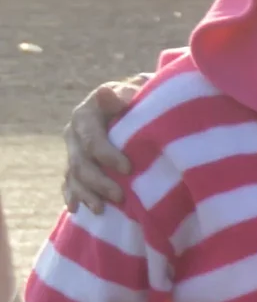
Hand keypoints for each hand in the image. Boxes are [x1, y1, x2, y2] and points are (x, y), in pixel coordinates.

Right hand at [64, 79, 143, 213]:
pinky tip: (78, 210)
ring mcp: (74, 151)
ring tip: (101, 210)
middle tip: (120, 197)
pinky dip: (74, 197)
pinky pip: (70, 184)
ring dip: (86, 194)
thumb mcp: (137, 91)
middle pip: (80, 162)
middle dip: (98, 181)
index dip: (106, 154)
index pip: (91, 137)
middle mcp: (75, 133)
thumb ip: (125, 93)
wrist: (135, 106)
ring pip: (73, 176)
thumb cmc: (141, 99)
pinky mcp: (76, 166)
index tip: (128, 169)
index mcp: (87, 114)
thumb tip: (110, 94)